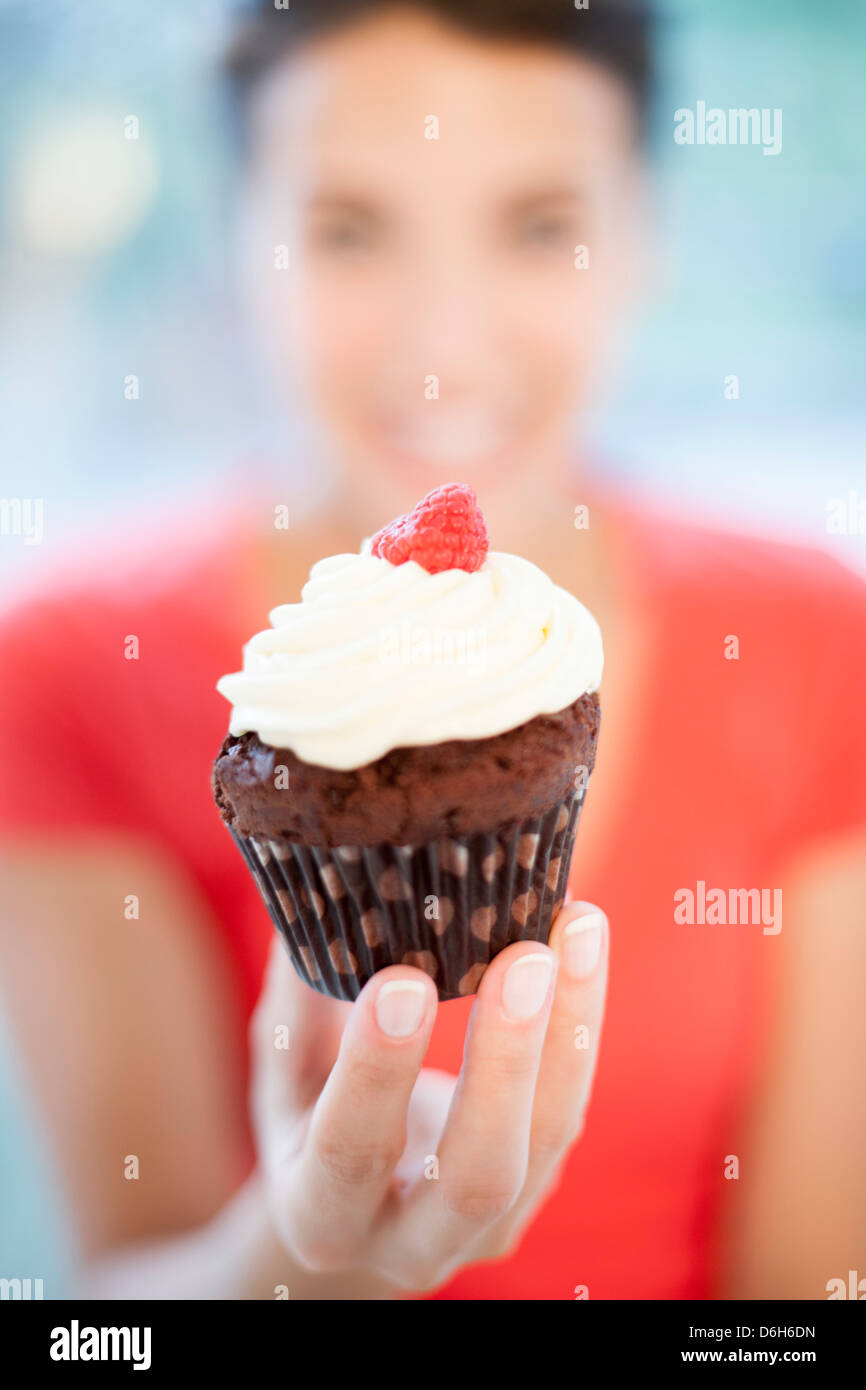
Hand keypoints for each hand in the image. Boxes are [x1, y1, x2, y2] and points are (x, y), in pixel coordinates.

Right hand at [250, 900, 607, 1291]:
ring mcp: (488, 1226)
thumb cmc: (308, 1114)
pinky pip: (570, 1104)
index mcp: (321, 1214)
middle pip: (475, 1174)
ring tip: (575, 924)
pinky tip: (580, 938)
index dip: (377, 1073)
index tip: (402, 980)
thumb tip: (313, 883)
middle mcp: (411, 1243)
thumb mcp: (283, 1068)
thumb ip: (298, 996)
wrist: (359, 1204)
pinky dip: (580, 1018)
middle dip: (506, 1065)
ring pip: (548, 1137)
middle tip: (525, 959)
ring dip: (568, 1026)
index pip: (350, 1153)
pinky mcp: (538, 1186)